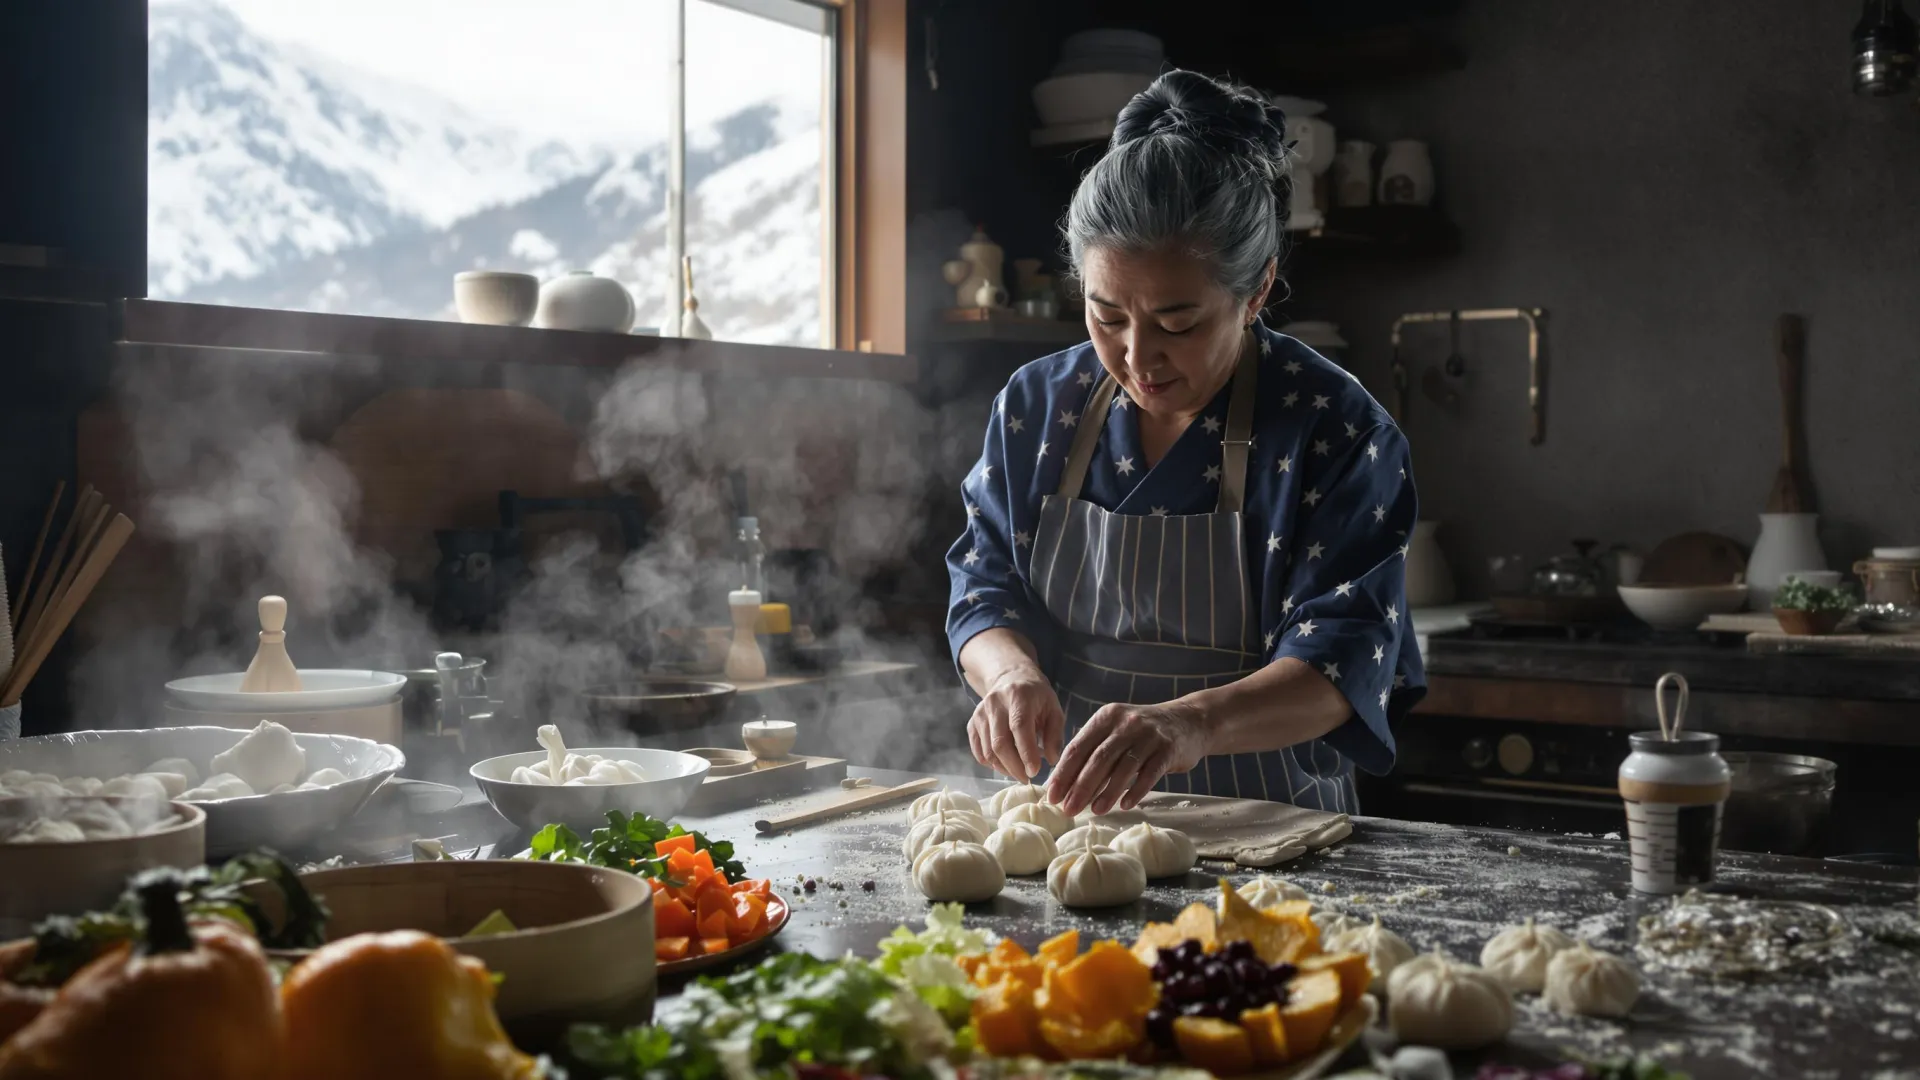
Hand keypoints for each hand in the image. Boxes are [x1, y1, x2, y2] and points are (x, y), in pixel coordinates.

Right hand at [967, 666, 1064, 779]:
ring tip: (1019, 772)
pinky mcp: (972, 723)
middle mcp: (995, 703)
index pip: (1019, 727)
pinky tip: (1005, 765)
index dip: (1026, 752)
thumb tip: (1052, 760)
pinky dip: (991, 764)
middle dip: (1014, 767)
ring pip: (988, 751)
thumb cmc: (1037, 697)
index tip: (1035, 772)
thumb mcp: (1054, 710)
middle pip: (999, 742)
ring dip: (1004, 768)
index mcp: (1019, 696)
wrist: (1011, 679)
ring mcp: (980, 713)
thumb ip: (1055, 735)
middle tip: (1027, 779)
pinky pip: (978, 751)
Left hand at [1046, 700, 1209, 815]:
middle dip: (1080, 786)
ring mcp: (1148, 735)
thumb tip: (1063, 784)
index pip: (1078, 746)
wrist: (1189, 721)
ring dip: (1107, 792)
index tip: (1052, 796)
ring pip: (1123, 767)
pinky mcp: (1168, 749)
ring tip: (1095, 811)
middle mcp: (1125, 723)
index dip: (1063, 773)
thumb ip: (1093, 752)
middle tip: (1068, 809)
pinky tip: (1125, 805)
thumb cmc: (1144, 733)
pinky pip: (1149, 774)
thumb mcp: (1116, 731)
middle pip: (1098, 758)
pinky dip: (1136, 791)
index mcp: (1106, 717)